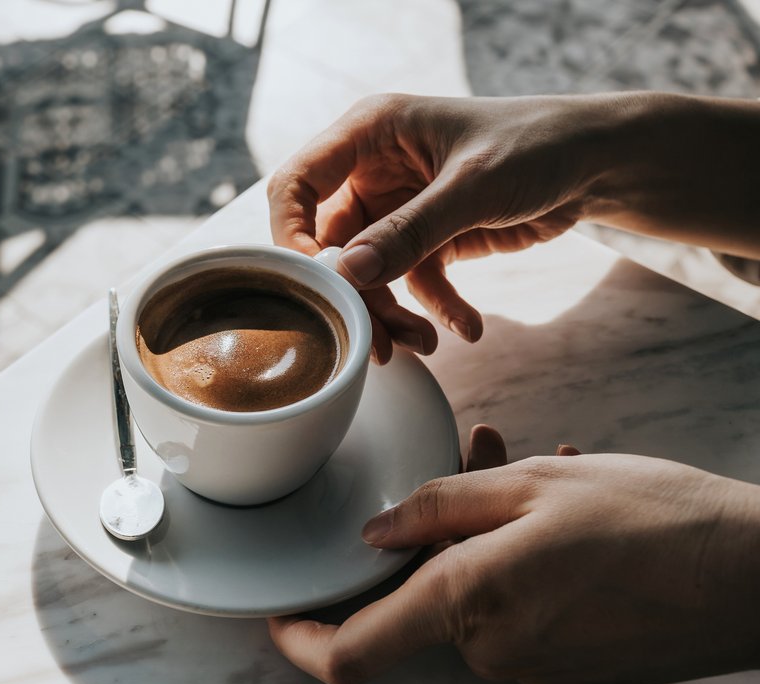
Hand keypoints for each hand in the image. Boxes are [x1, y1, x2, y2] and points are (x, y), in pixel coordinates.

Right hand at [268, 94, 620, 361]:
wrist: (597, 162)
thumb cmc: (537, 145)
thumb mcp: (473, 186)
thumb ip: (410, 231)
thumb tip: (348, 276)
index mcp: (369, 134)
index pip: (296, 185)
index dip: (291, 237)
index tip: (315, 284)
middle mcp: (372, 170)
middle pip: (331, 243)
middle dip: (353, 293)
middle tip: (374, 339)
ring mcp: (396, 208)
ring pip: (368, 272)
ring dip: (391, 311)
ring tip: (424, 343)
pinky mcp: (426, 238)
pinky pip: (411, 283)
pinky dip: (433, 309)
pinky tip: (466, 327)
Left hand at [269, 426, 759, 683]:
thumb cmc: (654, 521)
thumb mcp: (532, 486)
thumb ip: (438, 506)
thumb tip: (374, 532)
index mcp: (469, 604)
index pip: (351, 653)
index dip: (301, 638)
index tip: (281, 613)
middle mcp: (493, 649)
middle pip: (422, 594)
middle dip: (435, 529)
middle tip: (479, 458)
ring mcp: (533, 664)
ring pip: (473, 589)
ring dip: (487, 529)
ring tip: (538, 465)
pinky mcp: (569, 664)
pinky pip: (516, 605)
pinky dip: (520, 556)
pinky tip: (566, 501)